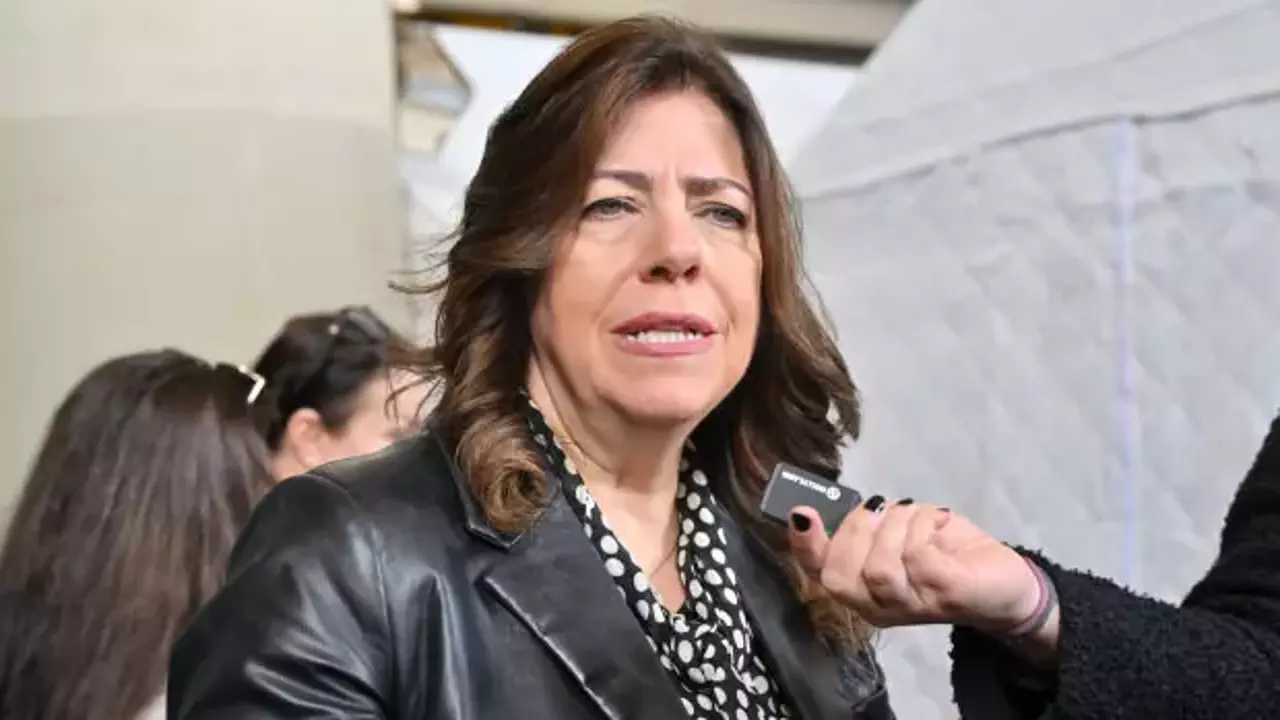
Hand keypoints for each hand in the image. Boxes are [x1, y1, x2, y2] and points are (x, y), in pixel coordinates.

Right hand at [788, 498, 1041, 632]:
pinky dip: (927, 524)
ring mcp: (913, 605)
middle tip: (881, 508)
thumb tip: (838, 505)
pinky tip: (941, 523)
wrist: (1006, 583)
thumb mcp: (899, 535)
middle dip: (856, 530)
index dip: (805, 546)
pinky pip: (918, 555)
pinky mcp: (945, 595)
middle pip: (842, 577)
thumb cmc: (945, 554)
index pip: (821, 575)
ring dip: (898, 525)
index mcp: (863, 591)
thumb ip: (868, 527)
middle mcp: (881, 607)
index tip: (802, 513)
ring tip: (918, 517)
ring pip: (880, 567)